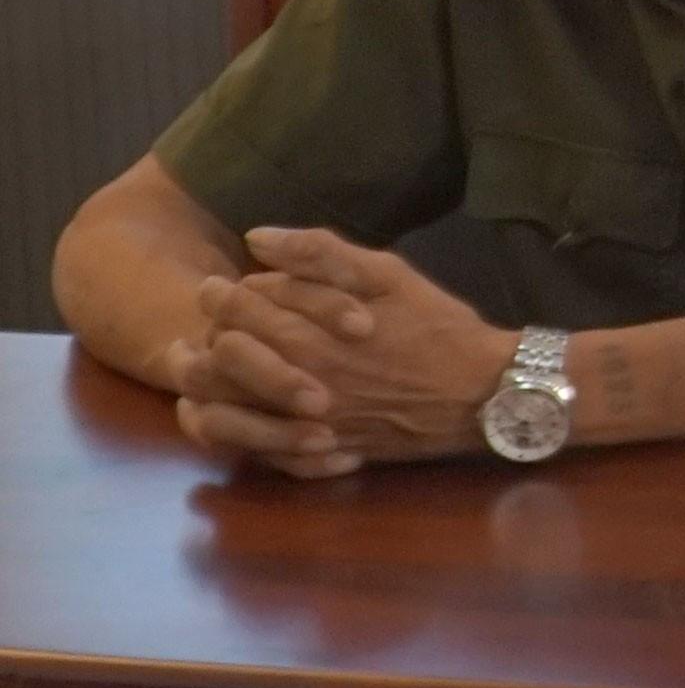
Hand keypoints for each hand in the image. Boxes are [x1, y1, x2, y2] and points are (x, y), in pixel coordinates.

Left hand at [167, 227, 505, 476]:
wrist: (481, 394)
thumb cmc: (436, 328)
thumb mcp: (388, 274)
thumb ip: (320, 253)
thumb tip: (255, 238)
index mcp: (309, 334)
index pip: (235, 310)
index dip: (220, 295)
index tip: (219, 287)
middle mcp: (294, 380)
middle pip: (217, 358)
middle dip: (206, 335)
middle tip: (210, 323)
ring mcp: (300, 421)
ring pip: (219, 406)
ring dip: (201, 384)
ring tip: (203, 365)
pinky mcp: (311, 450)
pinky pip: (244, 447)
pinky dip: (219, 428)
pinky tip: (215, 411)